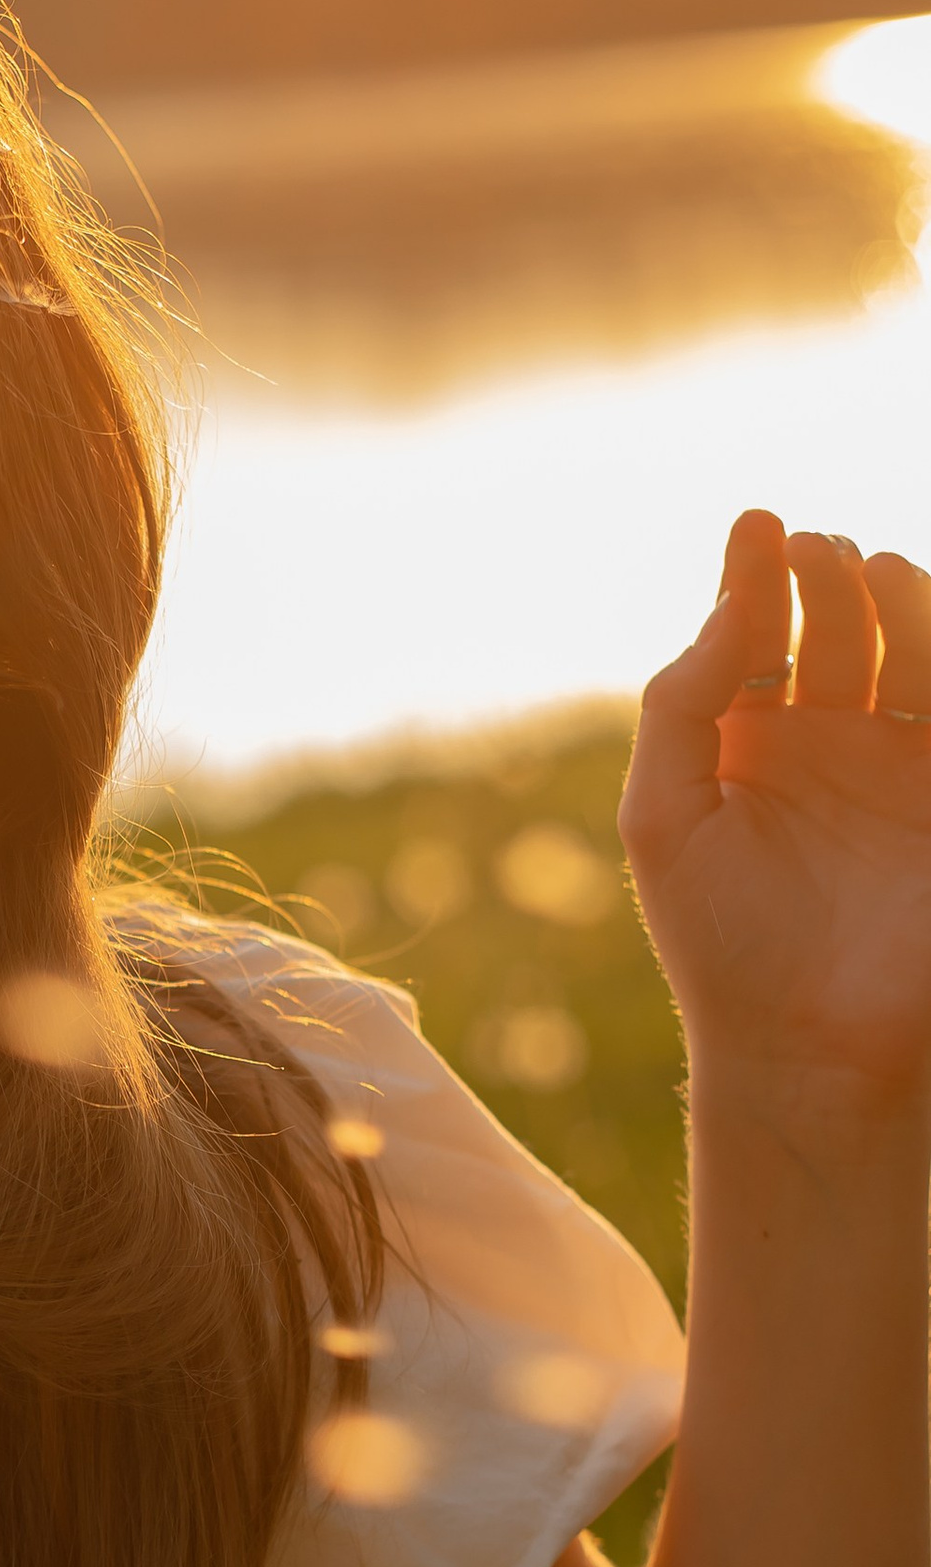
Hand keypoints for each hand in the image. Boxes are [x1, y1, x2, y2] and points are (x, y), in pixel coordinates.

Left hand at [621, 510, 930, 1130]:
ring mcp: (895, 768)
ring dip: (894, 603)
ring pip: (909, 654)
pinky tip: (918, 615)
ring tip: (868, 567)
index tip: (760, 523)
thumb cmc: (717, 940)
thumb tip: (730, 603)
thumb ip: (682, 701)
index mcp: (746, 744)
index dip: (758, 574)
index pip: (757, 635)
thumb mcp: (662, 813)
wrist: (805, 1043)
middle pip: (837, 630)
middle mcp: (824, 746)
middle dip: (827, 582)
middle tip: (815, 551)